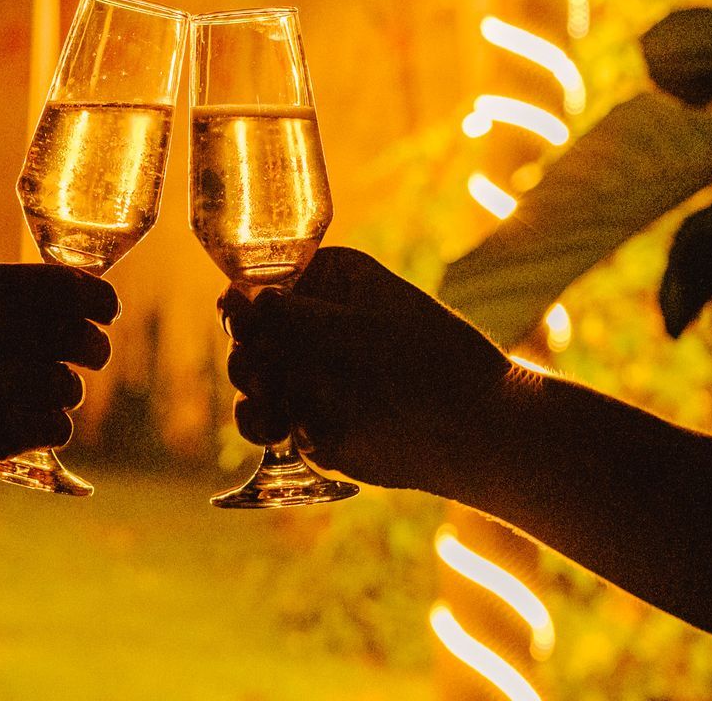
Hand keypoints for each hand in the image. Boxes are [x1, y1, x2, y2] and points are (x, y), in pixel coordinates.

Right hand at [0, 262, 117, 506]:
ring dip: (67, 393)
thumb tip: (83, 293)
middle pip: (78, 335)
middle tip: (89, 354)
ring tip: (43, 394)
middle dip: (93, 347)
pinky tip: (31, 423)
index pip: (65, 285)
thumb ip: (9, 298)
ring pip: (70, 385)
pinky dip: (51, 428)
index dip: (98, 298)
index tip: (105, 310)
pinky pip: (57, 426)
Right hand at [220, 246, 512, 495]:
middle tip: (260, 370)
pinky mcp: (309, 419)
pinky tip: (274, 430)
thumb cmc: (429, 362)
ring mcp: (309, 373)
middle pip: (249, 331)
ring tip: (272, 403)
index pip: (265, 280)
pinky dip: (260, 424)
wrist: (476, 431)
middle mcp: (313, 323)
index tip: (240, 320)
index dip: (243, 302)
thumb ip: (293, 318)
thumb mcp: (357, 330)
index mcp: (329, 281)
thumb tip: (235, 299)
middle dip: (246, 351)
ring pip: (251, 376)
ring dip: (250, 388)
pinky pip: (266, 419)